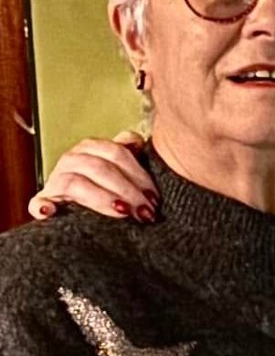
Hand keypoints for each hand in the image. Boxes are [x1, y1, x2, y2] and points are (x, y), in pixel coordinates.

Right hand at [27, 132, 154, 221]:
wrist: (85, 213)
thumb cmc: (110, 189)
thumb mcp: (123, 170)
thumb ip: (130, 153)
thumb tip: (137, 142)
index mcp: (92, 149)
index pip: (116, 152)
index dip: (139, 174)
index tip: (154, 197)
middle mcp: (73, 160)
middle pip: (100, 168)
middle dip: (127, 190)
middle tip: (145, 211)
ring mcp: (56, 181)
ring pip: (75, 183)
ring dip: (101, 198)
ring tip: (122, 212)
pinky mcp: (44, 203)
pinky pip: (38, 203)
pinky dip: (43, 206)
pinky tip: (51, 212)